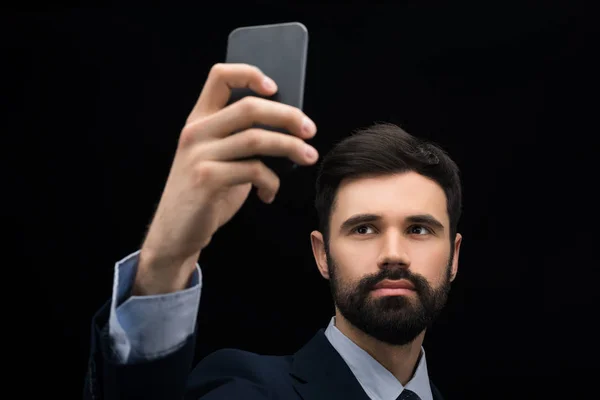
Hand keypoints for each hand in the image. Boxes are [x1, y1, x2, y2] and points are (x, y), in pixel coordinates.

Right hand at [134, 63, 318, 293]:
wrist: (176, 232)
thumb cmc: (206, 193)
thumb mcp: (218, 158)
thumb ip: (241, 140)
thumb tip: (289, 128)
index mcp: (198, 119)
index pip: (220, 77)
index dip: (249, 74)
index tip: (275, 88)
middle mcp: (196, 131)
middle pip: (250, 107)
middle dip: (288, 116)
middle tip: (310, 130)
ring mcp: (199, 155)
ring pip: (257, 139)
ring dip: (290, 147)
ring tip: (308, 157)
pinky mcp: (207, 179)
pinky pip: (253, 170)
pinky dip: (271, 182)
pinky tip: (269, 193)